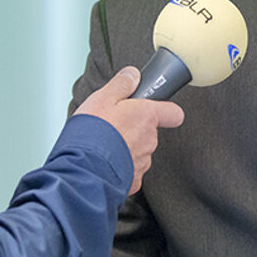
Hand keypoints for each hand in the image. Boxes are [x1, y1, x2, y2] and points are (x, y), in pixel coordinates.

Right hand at [72, 66, 184, 194]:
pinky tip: (103, 163)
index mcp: (146, 117)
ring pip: (139, 152)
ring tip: (103, 146)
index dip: (166, 111)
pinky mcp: (133, 181)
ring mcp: (143, 162)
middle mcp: (149, 140)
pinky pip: (130, 171)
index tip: (154, 109)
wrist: (83, 169)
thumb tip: (133, 75)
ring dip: (125, 148)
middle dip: (133, 129)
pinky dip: (119, 168)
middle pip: (149, 132)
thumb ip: (121, 84)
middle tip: (112, 127)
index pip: (173, 113)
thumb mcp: (102, 98)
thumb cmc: (92, 133)